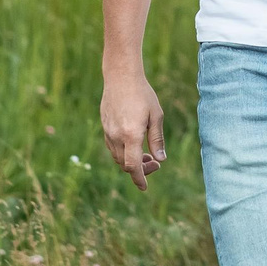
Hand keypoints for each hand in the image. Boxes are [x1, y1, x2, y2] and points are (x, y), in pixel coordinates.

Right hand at [100, 69, 168, 188]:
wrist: (120, 77)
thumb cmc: (143, 94)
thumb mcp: (156, 115)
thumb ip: (157, 139)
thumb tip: (161, 159)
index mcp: (131, 135)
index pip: (133, 166)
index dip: (139, 179)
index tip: (144, 188)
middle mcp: (116, 136)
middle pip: (125, 164)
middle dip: (139, 169)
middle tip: (155, 163)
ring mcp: (108, 132)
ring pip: (117, 157)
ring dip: (131, 161)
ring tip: (146, 155)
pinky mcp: (104, 127)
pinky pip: (112, 147)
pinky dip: (123, 152)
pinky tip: (133, 144)